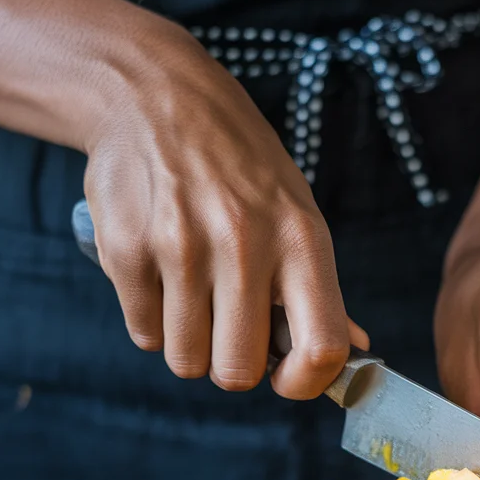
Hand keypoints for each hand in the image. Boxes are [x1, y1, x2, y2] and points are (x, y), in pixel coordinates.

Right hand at [82, 28, 367, 396]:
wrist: (156, 96)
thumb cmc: (241, 170)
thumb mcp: (297, 214)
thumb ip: (319, 289)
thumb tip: (354, 352)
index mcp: (301, 241)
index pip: (322, 348)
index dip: (305, 383)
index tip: (288, 377)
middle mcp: (244, 245)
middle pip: (238, 371)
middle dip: (234, 365)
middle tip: (230, 329)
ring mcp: (180, 248)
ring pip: (186, 361)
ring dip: (191, 344)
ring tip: (195, 297)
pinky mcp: (125, 250)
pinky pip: (144, 334)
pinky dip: (153, 321)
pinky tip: (162, 277)